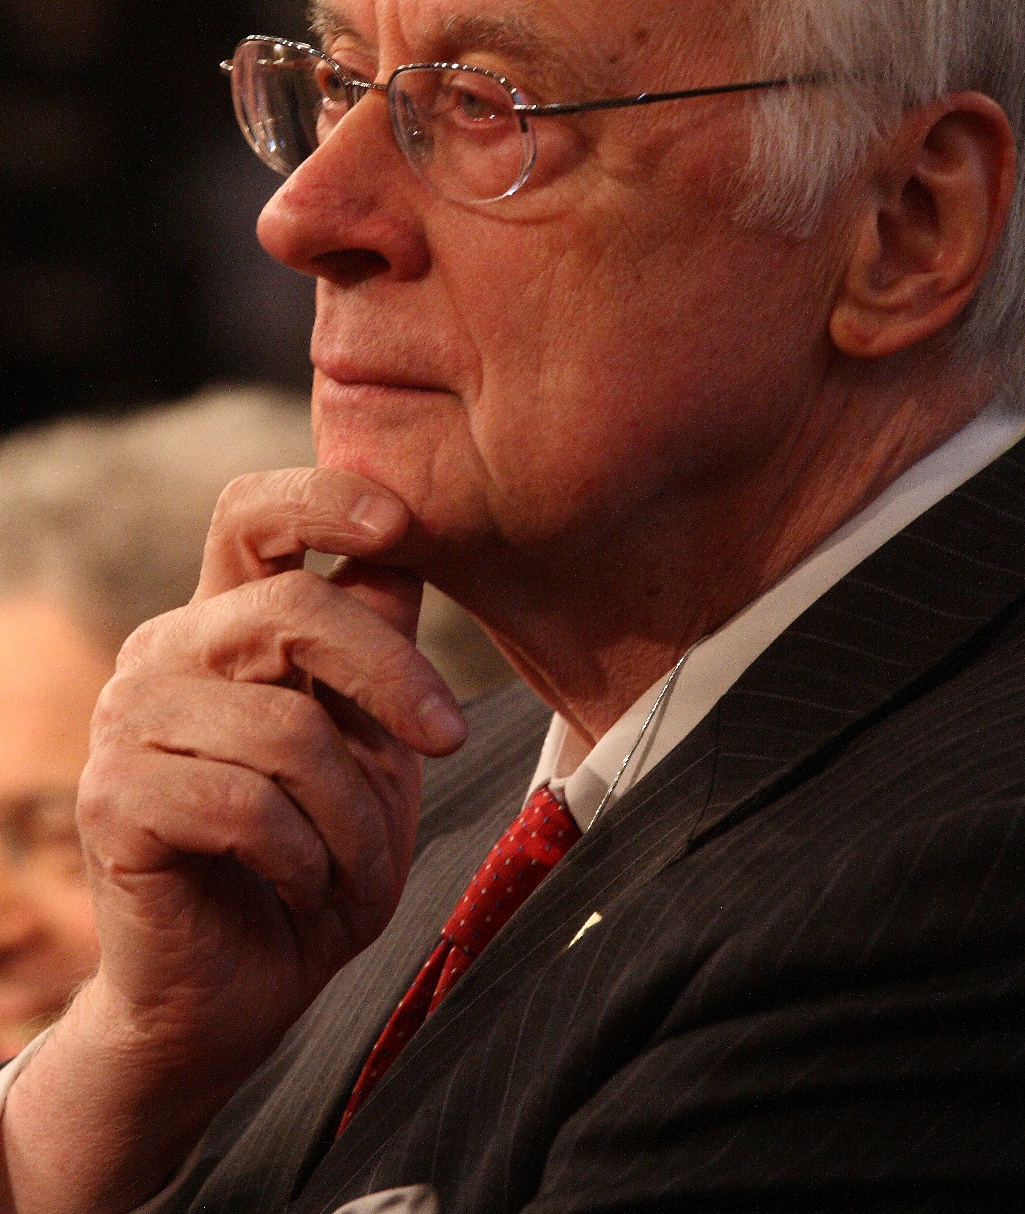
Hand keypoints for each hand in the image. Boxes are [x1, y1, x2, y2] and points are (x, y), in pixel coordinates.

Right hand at [75, 465, 466, 1084]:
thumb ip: (380, 650)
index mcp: (228, 622)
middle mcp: (169, 652)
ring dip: (351, 815)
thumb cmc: (316, 859)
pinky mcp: (112, 798)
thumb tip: (408, 547)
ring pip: (286, 728)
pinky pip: (244, 805)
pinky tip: (297, 884)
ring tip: (350, 865)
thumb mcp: (374, 746)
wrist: (237, 995)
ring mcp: (128, 720)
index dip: (323, 496)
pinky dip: (302, 858)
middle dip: (391, 675)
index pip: (253, 513)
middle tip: (446, 739)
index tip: (401, 522)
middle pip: (292, 606)